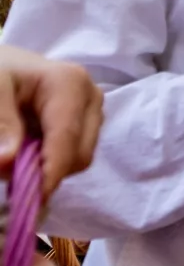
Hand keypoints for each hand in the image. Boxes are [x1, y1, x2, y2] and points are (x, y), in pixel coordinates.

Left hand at [0, 46, 101, 198]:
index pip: (67, 138)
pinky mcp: (88, 121)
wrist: (5, 65)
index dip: (50, 173)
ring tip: (17, 157)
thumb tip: (7, 161)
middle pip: (79, 154)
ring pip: (79, 158)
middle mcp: (92, 97)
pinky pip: (74, 154)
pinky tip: (30, 151)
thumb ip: (1, 123)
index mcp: (71, 83)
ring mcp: (93, 110)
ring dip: (47, 167)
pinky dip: (50, 161)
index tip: (31, 200)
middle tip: (9, 173)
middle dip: (46, 171)